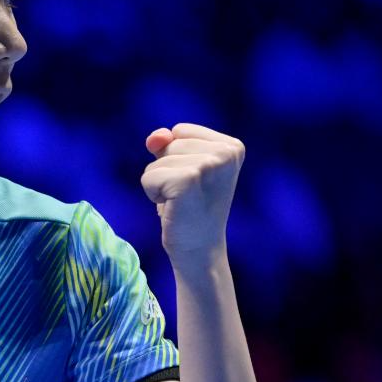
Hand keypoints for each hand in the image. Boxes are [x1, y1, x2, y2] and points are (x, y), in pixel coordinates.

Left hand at [142, 122, 244, 261]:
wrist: (199, 250)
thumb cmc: (189, 208)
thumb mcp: (180, 167)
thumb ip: (166, 143)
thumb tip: (155, 137)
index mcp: (232, 146)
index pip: (180, 131)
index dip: (175, 157)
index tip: (194, 183)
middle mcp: (226, 152)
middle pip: (169, 143)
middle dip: (167, 169)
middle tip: (187, 195)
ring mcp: (209, 164)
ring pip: (157, 161)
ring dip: (159, 183)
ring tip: (181, 201)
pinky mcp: (188, 179)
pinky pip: (149, 176)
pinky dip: (152, 193)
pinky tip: (173, 207)